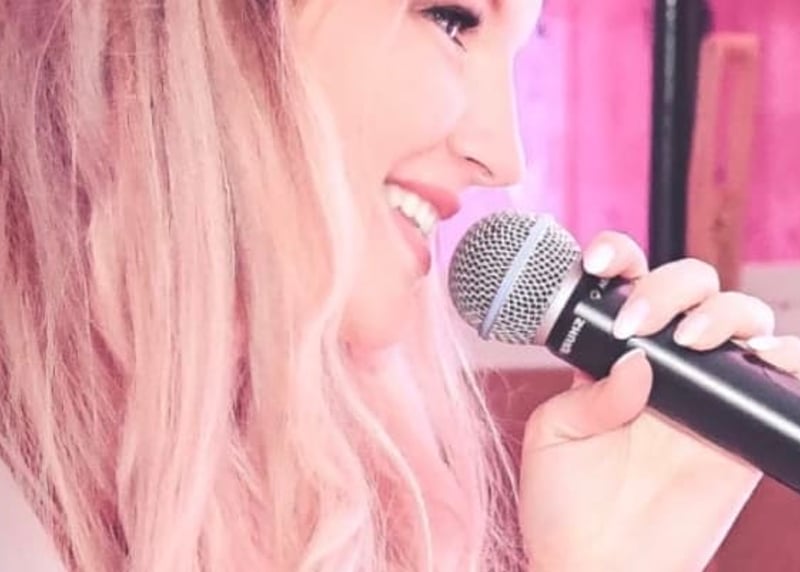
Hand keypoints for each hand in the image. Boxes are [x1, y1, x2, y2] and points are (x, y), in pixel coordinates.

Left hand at [518, 231, 799, 571]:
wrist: (597, 566)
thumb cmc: (564, 502)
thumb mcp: (556, 434)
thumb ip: (592, 393)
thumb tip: (638, 361)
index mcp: (610, 355)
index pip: (624, 284)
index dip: (618, 258)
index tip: (598, 264)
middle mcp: (662, 363)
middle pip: (688, 287)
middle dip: (669, 285)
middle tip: (638, 322)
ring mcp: (705, 392)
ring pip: (738, 317)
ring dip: (722, 311)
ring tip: (688, 341)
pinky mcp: (742, 428)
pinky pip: (781, 376)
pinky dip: (786, 356)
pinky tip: (761, 355)